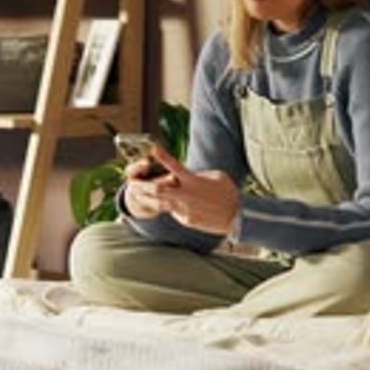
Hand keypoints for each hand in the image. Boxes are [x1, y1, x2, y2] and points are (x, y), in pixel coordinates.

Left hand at [124, 143, 240, 234]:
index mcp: (193, 180)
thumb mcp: (216, 176)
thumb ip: (198, 174)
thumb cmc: (228, 193)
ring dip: (147, 199)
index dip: (162, 156)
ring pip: (160, 203)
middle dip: (142, 186)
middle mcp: (186, 195)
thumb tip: (189, 174)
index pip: (174, 166)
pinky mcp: (186, 220)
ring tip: (137, 195)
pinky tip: (168, 205)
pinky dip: (169, 207)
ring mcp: (185, 209)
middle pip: (157, 189)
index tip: (152, 149)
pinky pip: (172, 212)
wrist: (236, 217)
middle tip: (132, 183)